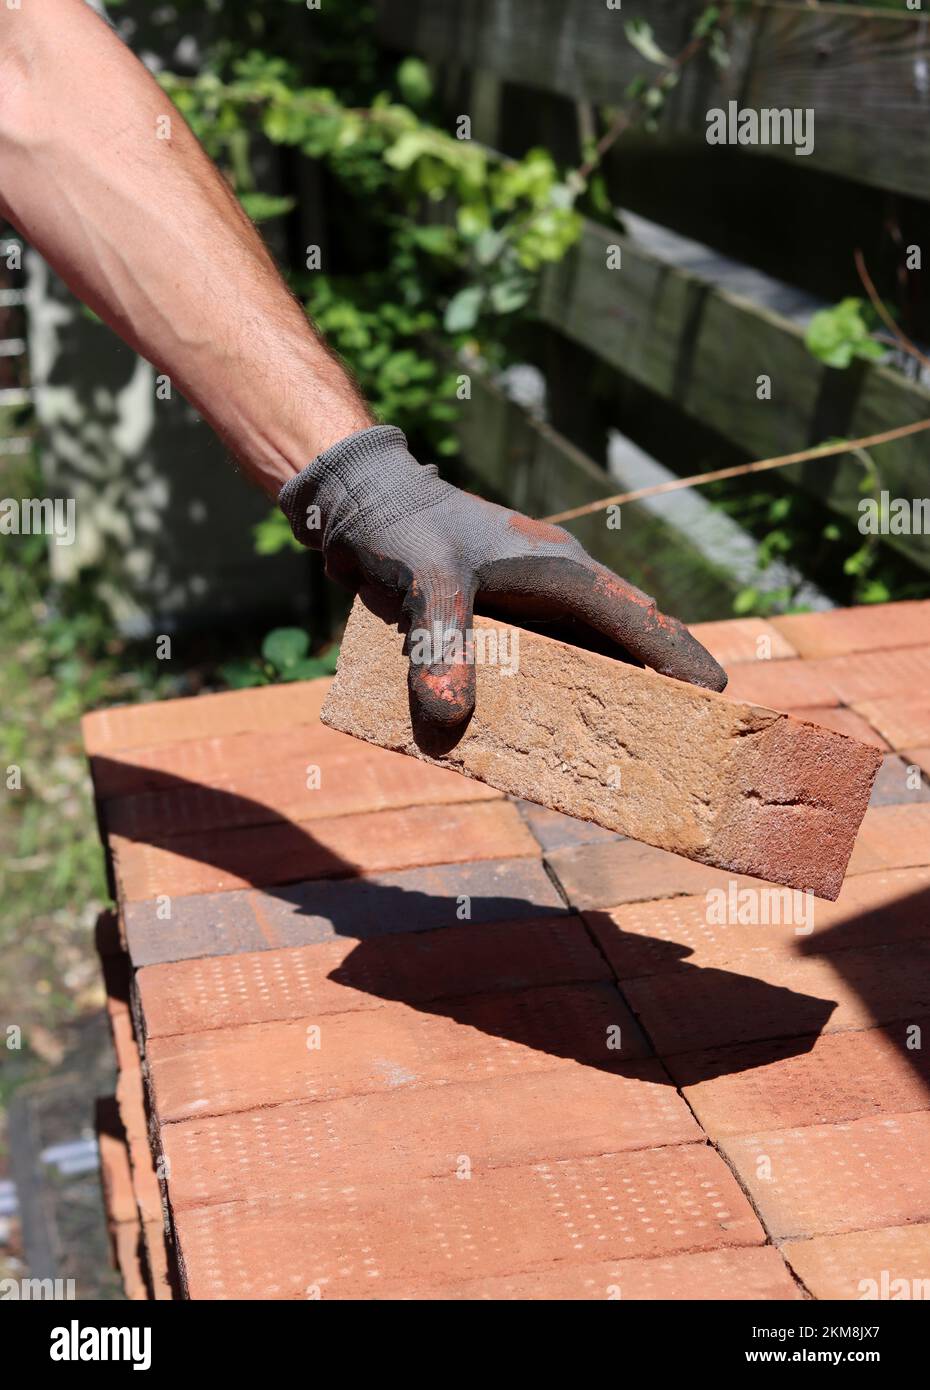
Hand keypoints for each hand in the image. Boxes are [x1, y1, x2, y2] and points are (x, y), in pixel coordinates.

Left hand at [280, 425, 726, 727]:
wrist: (362, 502)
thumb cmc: (403, 529)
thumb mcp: (425, 585)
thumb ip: (442, 648)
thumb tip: (449, 721)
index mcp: (565, 571)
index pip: (642, 619)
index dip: (681, 659)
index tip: (718, 698)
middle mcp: (558, 589)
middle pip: (623, 647)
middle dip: (648, 694)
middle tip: (673, 751)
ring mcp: (531, 605)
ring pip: (584, 660)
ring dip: (598, 702)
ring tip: (619, 760)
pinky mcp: (500, 621)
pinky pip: (539, 666)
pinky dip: (548, 700)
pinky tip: (543, 742)